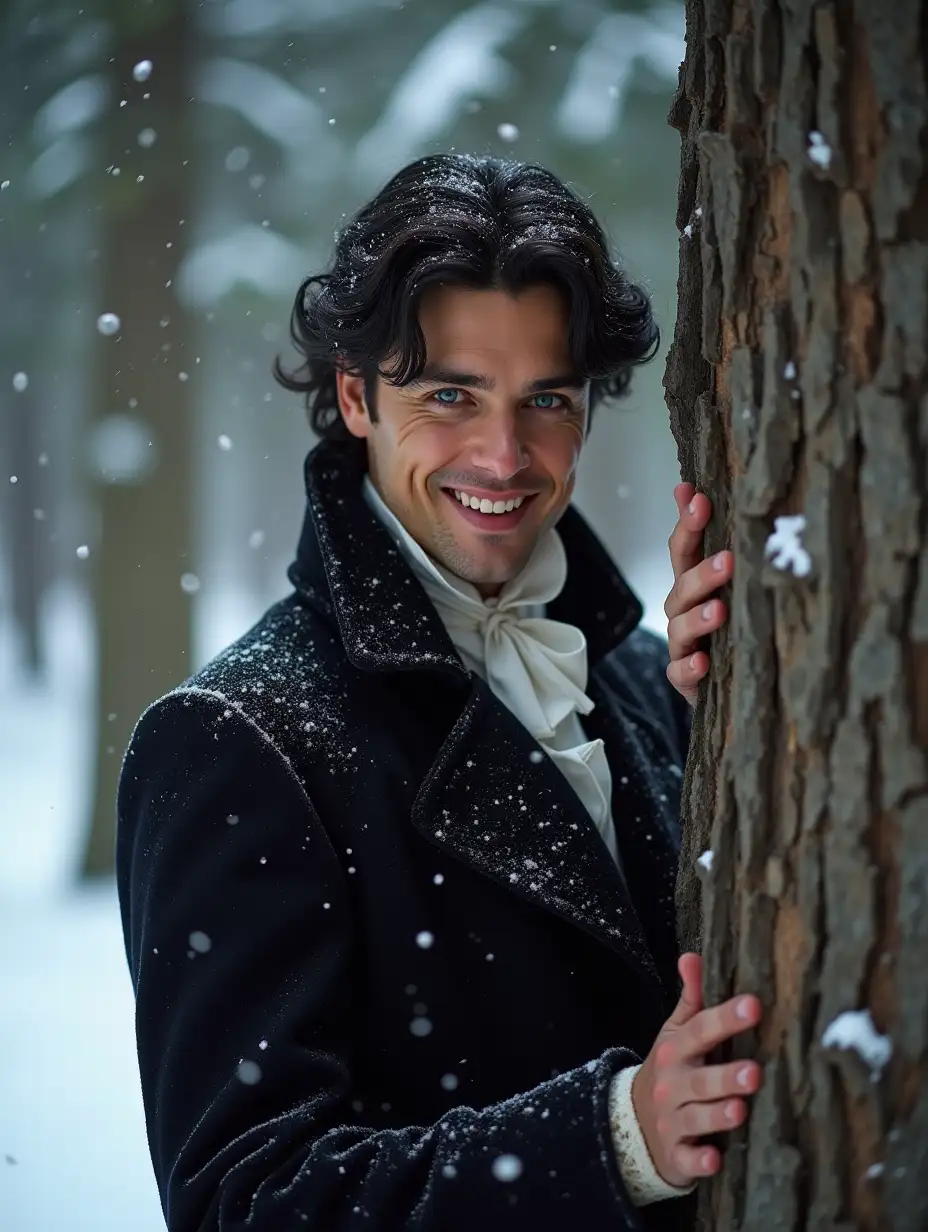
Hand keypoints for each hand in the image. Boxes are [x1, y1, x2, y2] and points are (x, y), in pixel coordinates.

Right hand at [631, 953, 762, 1187]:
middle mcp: (671, 1084)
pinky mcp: (676, 1154)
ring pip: (695, 1117)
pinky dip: (698, 1161)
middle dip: (725, 1076)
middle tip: (755, 1071)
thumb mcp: (674, 1033)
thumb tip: (691, 955)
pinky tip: (714, 1160)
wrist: (633, 1122)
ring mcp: (672, 1120)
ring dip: (716, 1114)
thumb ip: (690, 999)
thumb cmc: (669, 1070)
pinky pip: (686, 1159)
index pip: (700, 1030)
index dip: (726, 1018)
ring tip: (740, 1109)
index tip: (754, 1005)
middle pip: (699, 1079)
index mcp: (676, 1050)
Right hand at [664, 483, 732, 707]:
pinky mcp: (684, 677)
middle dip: (702, 571)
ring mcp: (681, 644)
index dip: (687, 524)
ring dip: (697, 618)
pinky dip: (689, 666)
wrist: (735, 685)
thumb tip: (740, 503)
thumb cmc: (735, 629)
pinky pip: (679, 671)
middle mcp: (683, 610)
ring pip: (680, 626)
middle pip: (682, 585)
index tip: (697, 498)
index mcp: (693, 584)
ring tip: (719, 611)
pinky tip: (704, 661)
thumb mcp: (738, 588)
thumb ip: (737, 550)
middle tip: (728, 560)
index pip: (684, 549)